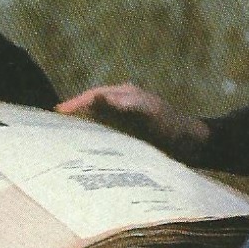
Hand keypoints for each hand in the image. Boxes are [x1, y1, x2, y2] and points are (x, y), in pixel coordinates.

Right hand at [56, 83, 208, 162]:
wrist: (196, 146)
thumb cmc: (174, 127)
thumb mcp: (149, 114)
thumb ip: (125, 104)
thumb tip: (98, 97)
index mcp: (126, 94)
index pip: (94, 95)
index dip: (75, 103)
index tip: (57, 112)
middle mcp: (123, 104)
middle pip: (92, 107)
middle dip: (74, 115)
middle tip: (52, 128)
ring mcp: (126, 120)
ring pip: (98, 121)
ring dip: (82, 128)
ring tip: (63, 140)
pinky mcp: (131, 135)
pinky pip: (107, 134)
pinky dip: (94, 140)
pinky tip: (87, 153)